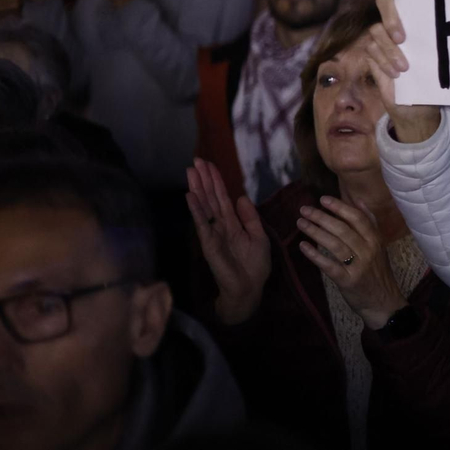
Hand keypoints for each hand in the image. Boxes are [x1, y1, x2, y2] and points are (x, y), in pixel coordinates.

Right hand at [186, 159, 272, 325]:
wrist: (249, 288)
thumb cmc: (254, 265)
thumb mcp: (258, 236)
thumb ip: (250, 217)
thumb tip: (241, 197)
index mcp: (232, 222)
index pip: (222, 197)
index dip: (216, 181)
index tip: (208, 164)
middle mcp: (220, 225)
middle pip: (210, 197)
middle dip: (203, 179)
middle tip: (195, 160)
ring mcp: (213, 233)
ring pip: (204, 206)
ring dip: (197, 189)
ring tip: (190, 172)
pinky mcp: (209, 244)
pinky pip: (202, 224)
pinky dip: (196, 210)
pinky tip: (190, 196)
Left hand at [296, 196, 408, 329]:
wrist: (384, 303)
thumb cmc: (378, 272)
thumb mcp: (379, 246)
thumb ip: (370, 223)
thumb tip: (359, 201)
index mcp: (375, 240)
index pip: (358, 218)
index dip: (340, 207)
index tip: (323, 199)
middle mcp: (368, 251)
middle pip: (343, 229)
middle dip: (322, 217)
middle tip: (304, 209)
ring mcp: (358, 266)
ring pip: (335, 245)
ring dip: (316, 232)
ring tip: (301, 223)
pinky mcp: (348, 281)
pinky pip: (329, 266)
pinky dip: (315, 255)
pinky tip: (303, 246)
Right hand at [360, 0, 440, 144]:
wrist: (416, 107)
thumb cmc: (430, 78)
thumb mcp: (436, 61)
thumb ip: (433, 45)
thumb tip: (446, 32)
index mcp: (414, 18)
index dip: (395, 7)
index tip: (405, 30)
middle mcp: (395, 24)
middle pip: (383, 5)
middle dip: (391, 22)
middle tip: (402, 40)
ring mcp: (381, 39)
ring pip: (376, 32)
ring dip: (389, 50)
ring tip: (404, 68)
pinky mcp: (372, 55)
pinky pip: (371, 50)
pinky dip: (383, 62)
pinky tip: (395, 75)